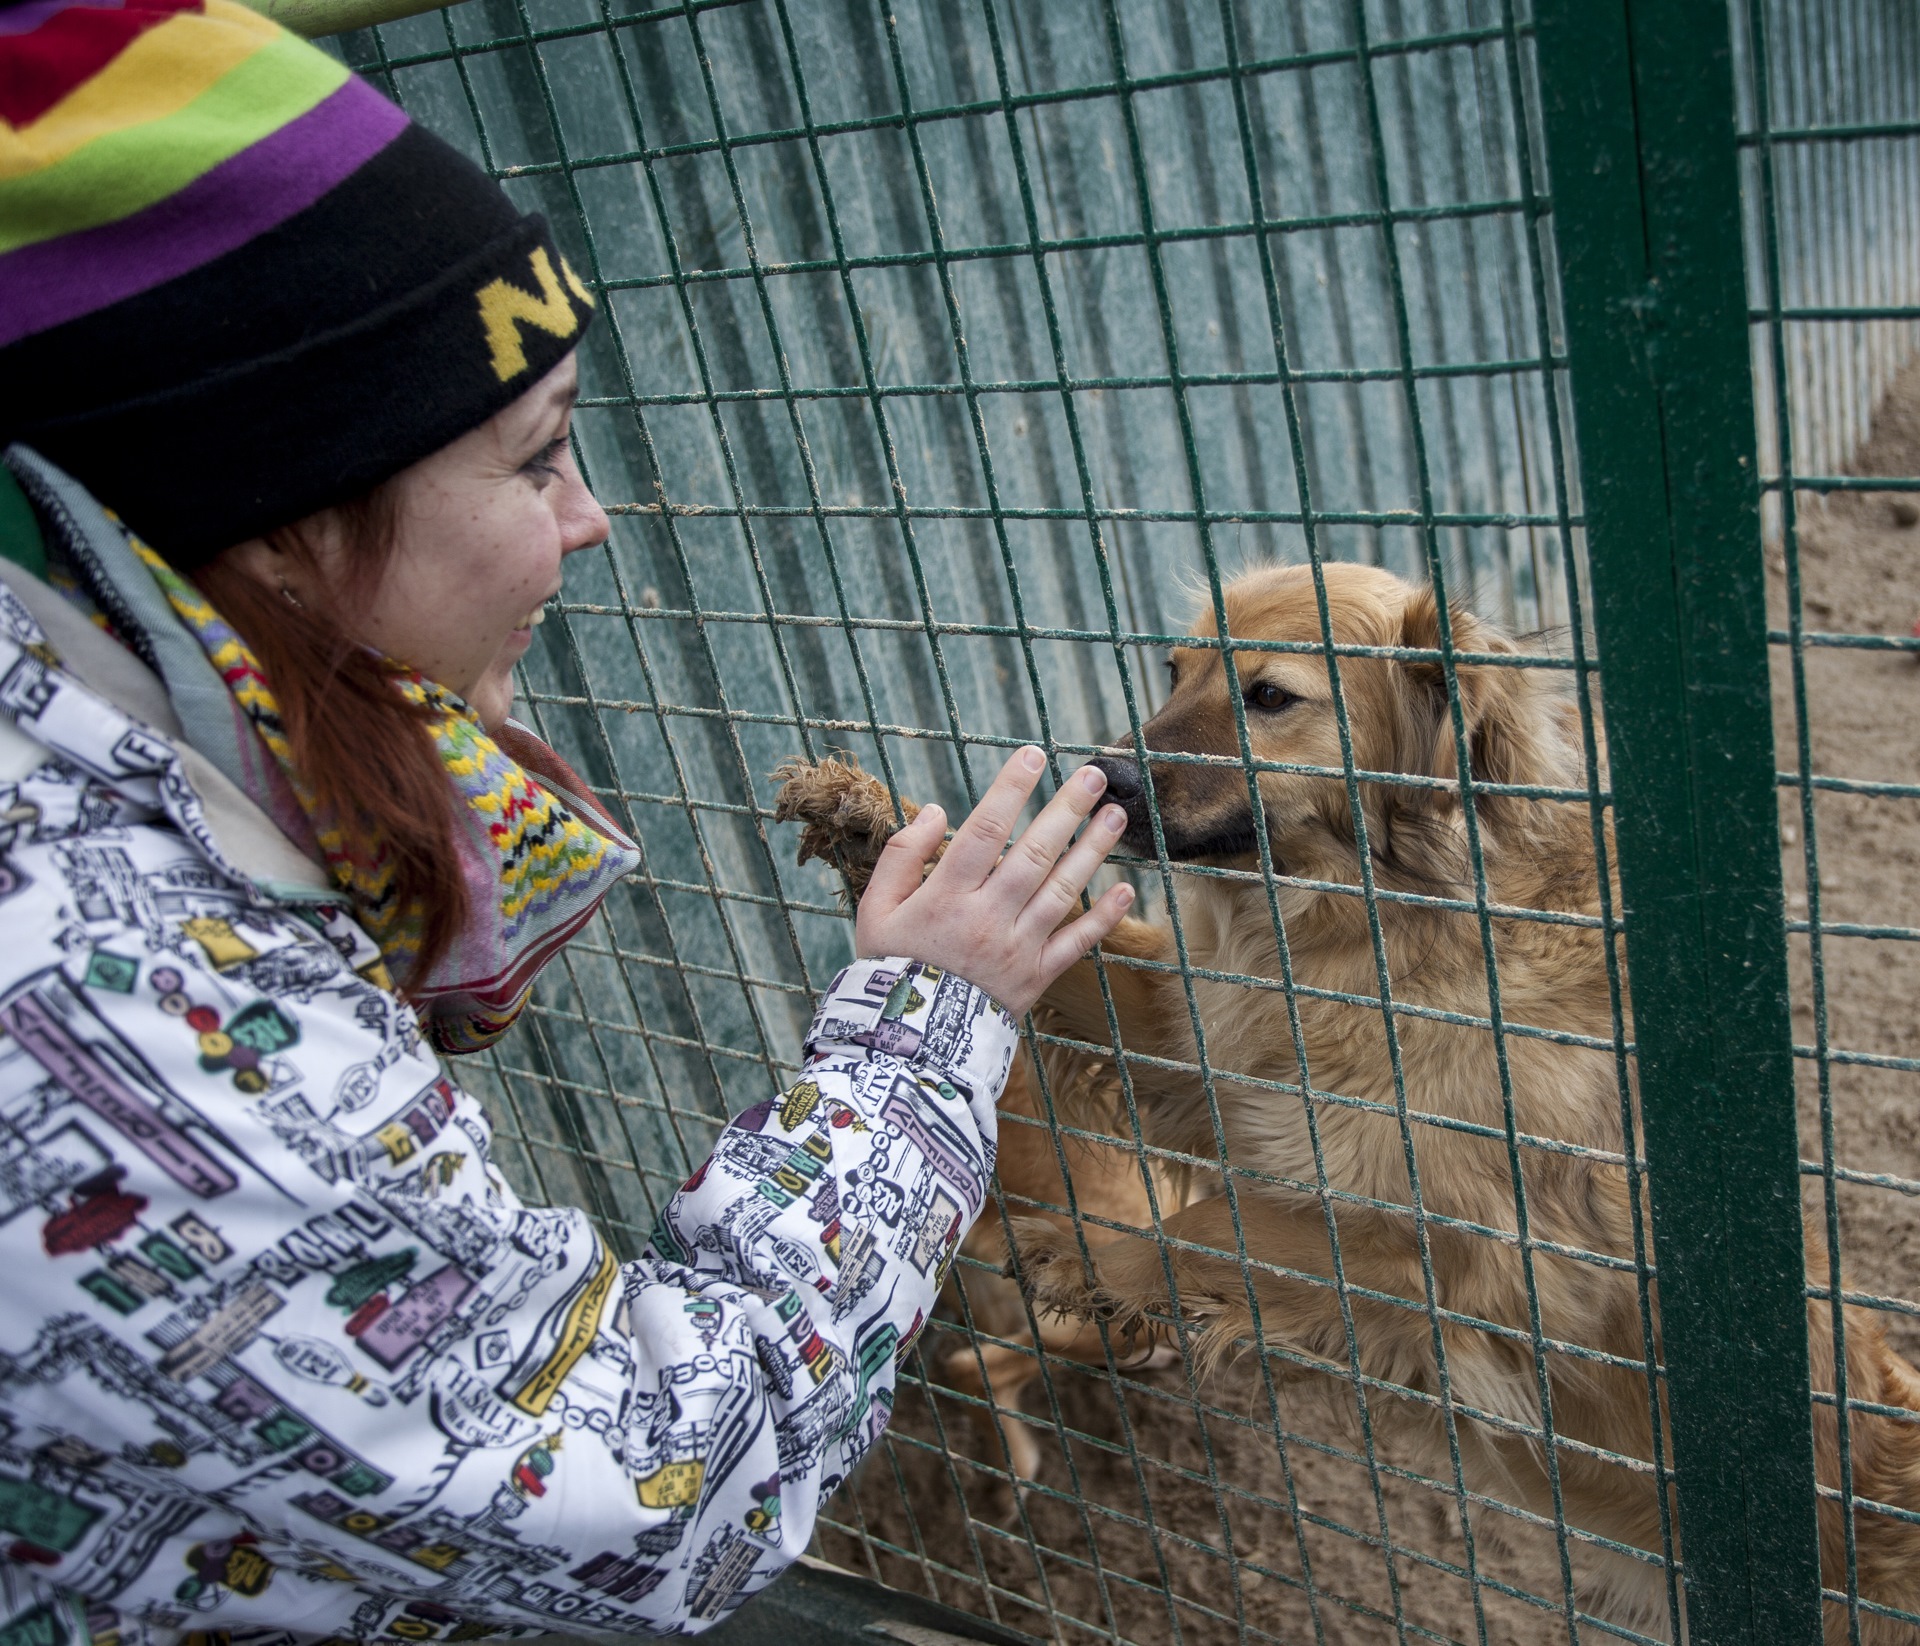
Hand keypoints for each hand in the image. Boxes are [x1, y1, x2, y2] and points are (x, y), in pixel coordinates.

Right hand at [855, 747, 1133, 1017]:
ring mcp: (1017, 948)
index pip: (985, 830)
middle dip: (1067, 809)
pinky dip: (1104, 917)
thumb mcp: (875, 910)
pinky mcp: (1036, 978)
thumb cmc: (890, 968)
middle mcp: (987, 917)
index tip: (1033, 755)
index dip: (1011, 789)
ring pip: (1063, 891)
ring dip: (1093, 851)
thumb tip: (939, 811)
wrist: (910, 1042)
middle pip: (1035, 852)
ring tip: (1117, 817)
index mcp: (946, 895)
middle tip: (1096, 774)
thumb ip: (901, 857)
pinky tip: (1129, 889)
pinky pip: (1076, 944)